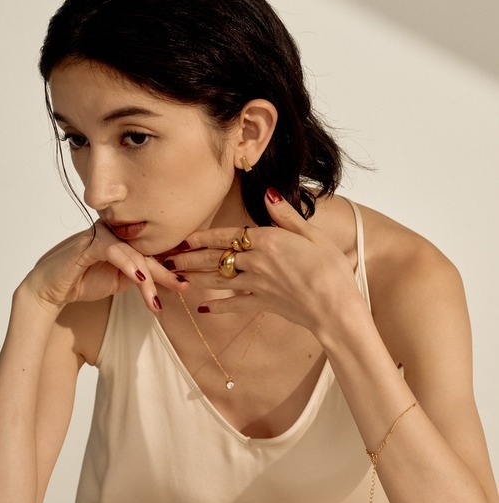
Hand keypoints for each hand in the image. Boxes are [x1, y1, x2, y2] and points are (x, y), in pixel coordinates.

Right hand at [22, 221, 186, 313]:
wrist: (52, 289)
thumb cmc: (85, 280)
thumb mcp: (121, 281)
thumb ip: (142, 274)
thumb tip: (170, 275)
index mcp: (125, 238)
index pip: (153, 251)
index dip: (171, 265)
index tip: (187, 280)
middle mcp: (116, 232)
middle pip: (148, 251)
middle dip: (166, 272)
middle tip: (183, 286)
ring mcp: (103, 234)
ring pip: (134, 253)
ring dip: (147, 278)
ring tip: (155, 300)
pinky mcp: (90, 242)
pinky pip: (114, 251)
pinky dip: (127, 264)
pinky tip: (139, 278)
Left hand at [166, 189, 367, 334]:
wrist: (335, 307)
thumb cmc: (330, 268)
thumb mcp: (312, 234)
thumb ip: (285, 215)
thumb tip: (268, 193)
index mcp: (267, 241)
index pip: (228, 235)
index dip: (204, 237)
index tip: (186, 238)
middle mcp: (256, 262)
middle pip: (216, 258)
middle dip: (190, 258)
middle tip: (168, 259)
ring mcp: (257, 285)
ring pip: (218, 280)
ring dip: (195, 278)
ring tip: (176, 277)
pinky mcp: (262, 304)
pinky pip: (235, 304)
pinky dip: (219, 306)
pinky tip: (203, 309)